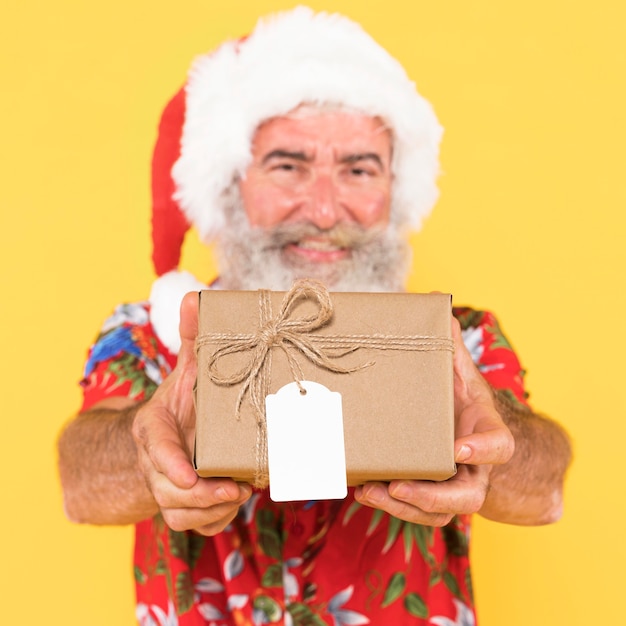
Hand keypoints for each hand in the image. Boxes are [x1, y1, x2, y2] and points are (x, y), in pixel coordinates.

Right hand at [132, 291, 251, 534]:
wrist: (171, 431)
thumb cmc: (185, 399)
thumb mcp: (190, 368)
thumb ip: (194, 339)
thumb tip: (195, 297)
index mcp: (155, 427)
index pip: (156, 448)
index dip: (169, 464)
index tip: (188, 477)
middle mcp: (156, 462)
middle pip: (168, 491)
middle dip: (201, 497)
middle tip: (236, 489)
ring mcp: (167, 487)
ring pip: (180, 515)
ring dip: (211, 512)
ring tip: (241, 495)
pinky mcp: (182, 506)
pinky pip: (193, 526)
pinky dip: (214, 522)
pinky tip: (235, 504)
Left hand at [354, 316, 514, 525]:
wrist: (457, 423)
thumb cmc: (457, 395)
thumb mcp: (455, 367)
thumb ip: (448, 343)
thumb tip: (437, 300)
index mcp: (485, 429)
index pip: (500, 445)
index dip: (484, 450)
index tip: (459, 448)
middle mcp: (472, 465)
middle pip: (467, 496)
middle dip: (433, 496)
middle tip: (399, 487)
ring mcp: (451, 484)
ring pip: (437, 512)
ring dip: (402, 507)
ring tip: (369, 491)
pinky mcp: (426, 492)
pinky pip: (413, 510)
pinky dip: (388, 504)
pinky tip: (361, 489)